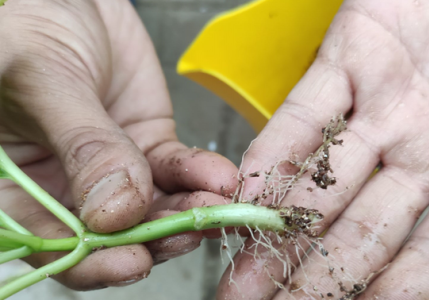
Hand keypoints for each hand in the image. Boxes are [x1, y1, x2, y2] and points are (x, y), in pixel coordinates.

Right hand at [0, 0, 236, 289]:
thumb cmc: (30, 29)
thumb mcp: (44, 83)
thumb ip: (82, 146)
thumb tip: (115, 213)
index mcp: (23, 188)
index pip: (56, 245)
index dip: (95, 263)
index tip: (134, 263)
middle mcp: (70, 188)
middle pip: (116, 235)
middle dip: (155, 238)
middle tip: (188, 233)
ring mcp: (116, 170)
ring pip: (155, 206)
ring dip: (188, 210)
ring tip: (214, 206)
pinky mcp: (150, 146)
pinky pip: (179, 169)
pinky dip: (201, 175)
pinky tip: (218, 177)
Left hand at [217, 0, 428, 298]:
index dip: (392, 296)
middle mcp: (423, 153)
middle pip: (357, 232)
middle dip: (309, 279)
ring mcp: (384, 108)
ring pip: (322, 184)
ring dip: (277, 233)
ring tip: (241, 279)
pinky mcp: (351, 56)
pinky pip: (305, 113)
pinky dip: (275, 153)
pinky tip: (248, 194)